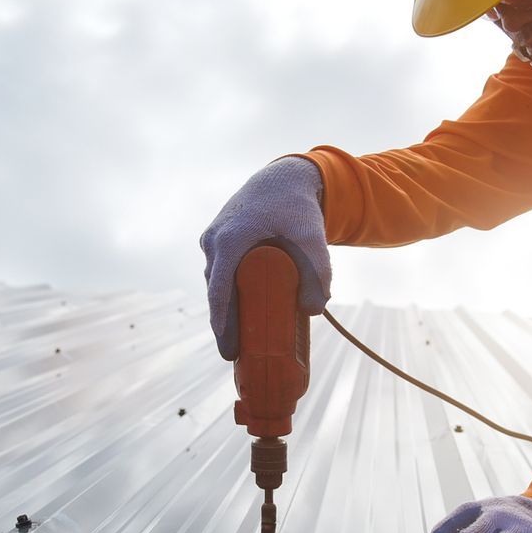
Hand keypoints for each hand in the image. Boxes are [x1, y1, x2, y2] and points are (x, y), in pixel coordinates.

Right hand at [199, 156, 331, 358]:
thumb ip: (318, 272)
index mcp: (230, 240)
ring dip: (223, 308)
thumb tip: (314, 310)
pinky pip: (218, 271)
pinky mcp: (217, 239)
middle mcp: (215, 240)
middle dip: (223, 324)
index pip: (220, 290)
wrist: (284, 177)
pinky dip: (224, 292)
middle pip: (215, 290)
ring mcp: (213, 238)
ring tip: (236, 339)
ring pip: (216, 281)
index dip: (222, 323)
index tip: (228, 349)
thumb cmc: (296, 207)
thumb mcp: (312, 238)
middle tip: (234, 354)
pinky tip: (234, 312)